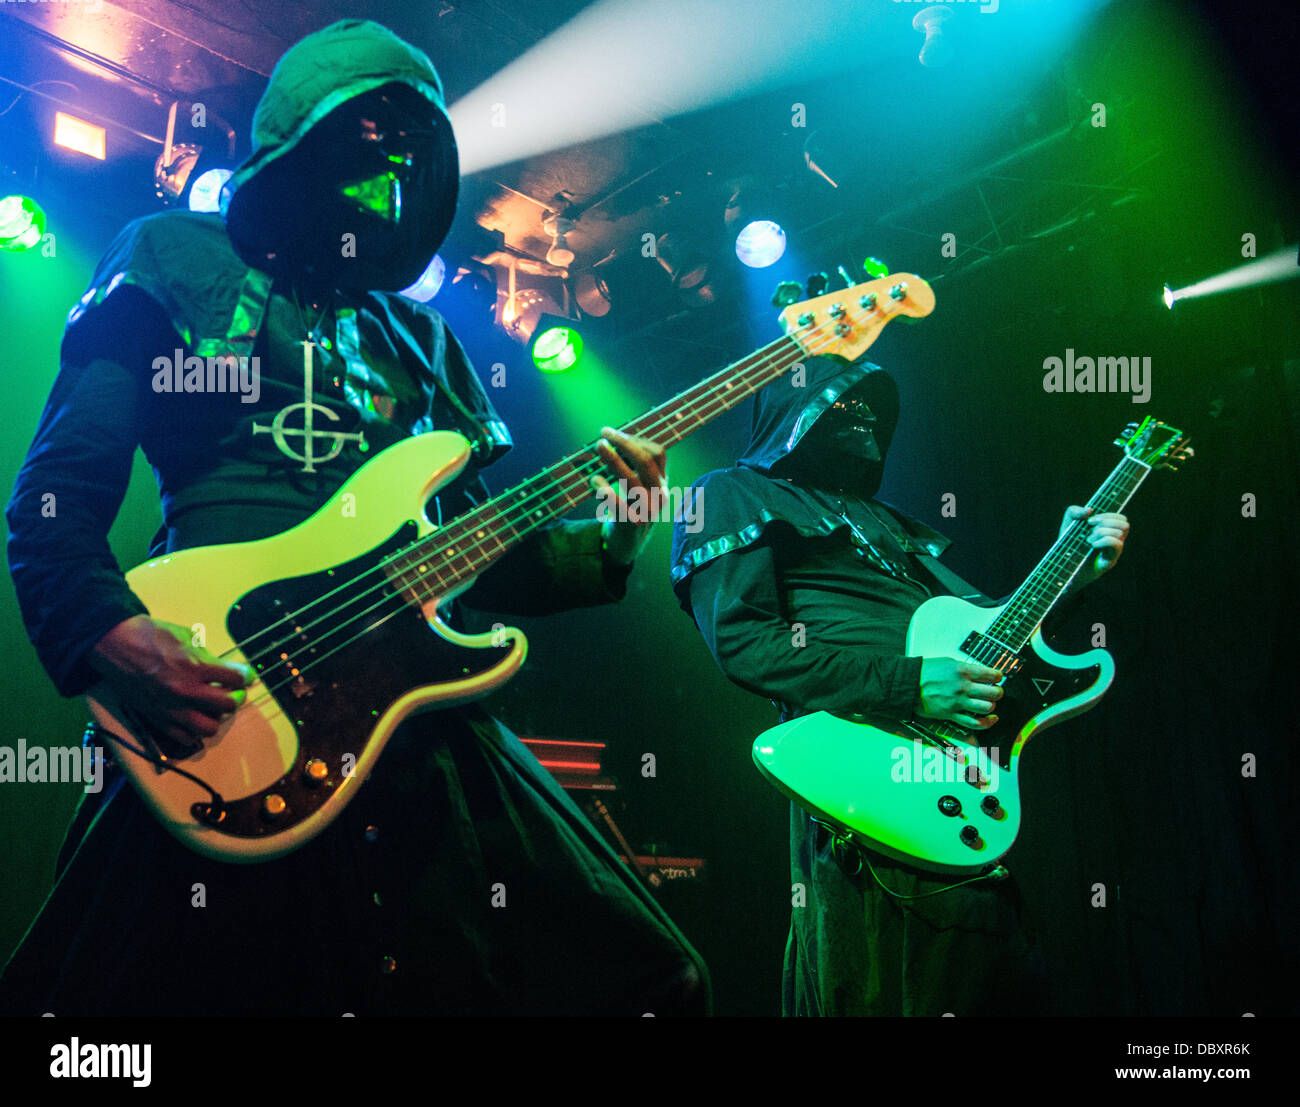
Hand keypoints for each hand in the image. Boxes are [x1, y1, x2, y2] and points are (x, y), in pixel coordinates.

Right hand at [89, 615, 252, 746]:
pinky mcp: (157, 718)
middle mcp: (186, 691)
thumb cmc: (151, 635)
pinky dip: (193, 731)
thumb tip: (222, 668)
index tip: (245, 676)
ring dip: (216, 717)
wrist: (116, 644)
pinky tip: (193, 717)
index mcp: (196, 666)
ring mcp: (171, 708)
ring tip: (213, 707)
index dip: (246, 676)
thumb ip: (207, 656)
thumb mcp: (187, 637)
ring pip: (209, 728)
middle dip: (235, 697)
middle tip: (232, 691)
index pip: (237, 679)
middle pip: (228, 706)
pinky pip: (185, 738)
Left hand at [592, 426, 667, 564]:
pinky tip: (595, 480)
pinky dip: (604, 488)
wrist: (628, 543)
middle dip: (624, 444)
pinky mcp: (631, 524)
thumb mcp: (638, 485)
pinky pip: (617, 502)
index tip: (615, 433)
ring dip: (613, 460)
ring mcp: (647, 511)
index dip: (636, 440)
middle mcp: (659, 496)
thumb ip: (632, 465)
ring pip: (632, 480)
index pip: (658, 454)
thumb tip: (612, 438)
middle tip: (603, 433)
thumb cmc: (629, 507)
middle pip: (646, 462)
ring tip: (598, 446)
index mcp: (663, 483)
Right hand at [916, 657, 1004, 729]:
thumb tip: (980, 673)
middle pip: (994, 693)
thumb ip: (965, 668)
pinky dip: (987, 723)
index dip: (998, 677)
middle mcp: (963, 686)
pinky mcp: (951, 714)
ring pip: (987, 708)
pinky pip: (974, 722)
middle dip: (997, 692)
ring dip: (991, 706)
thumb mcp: (948, 661)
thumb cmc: (925, 671)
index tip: (997, 678)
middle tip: (994, 691)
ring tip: (987, 703)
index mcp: (963, 670)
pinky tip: (991, 719)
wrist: (908, 683)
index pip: (992, 675)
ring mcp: (958, 701)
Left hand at [1060, 505, 1129, 586]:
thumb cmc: (1068, 545)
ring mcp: (1113, 552)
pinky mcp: (1110, 561)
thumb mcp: (1067, 524)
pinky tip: (1092, 544)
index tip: (1089, 521)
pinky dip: (1104, 540)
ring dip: (1102, 532)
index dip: (1108, 515)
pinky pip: (1117, 544)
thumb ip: (1074, 512)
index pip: (1121, 518)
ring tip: (1089, 540)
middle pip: (1124, 523)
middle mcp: (1114, 541)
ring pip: (1121, 532)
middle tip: (1090, 529)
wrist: (1062, 567)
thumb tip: (1090, 510)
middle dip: (1105, 521)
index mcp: (1109, 531)